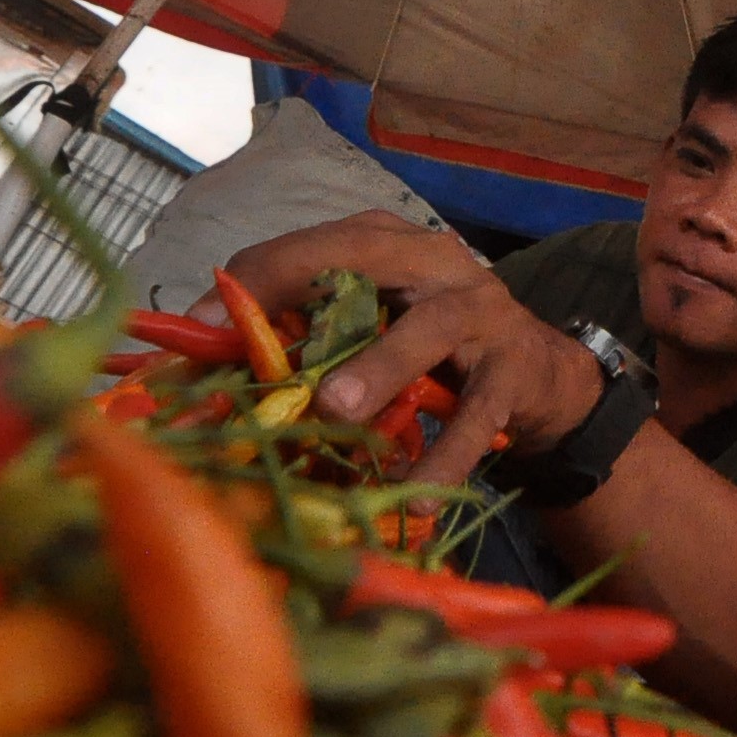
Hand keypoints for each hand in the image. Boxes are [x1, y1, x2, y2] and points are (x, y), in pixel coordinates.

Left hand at [204, 211, 603, 483]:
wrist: (539, 377)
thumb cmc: (431, 351)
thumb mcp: (370, 330)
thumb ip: (305, 337)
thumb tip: (205, 367)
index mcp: (387, 241)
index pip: (310, 246)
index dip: (252, 283)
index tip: (198, 330)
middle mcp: (434, 260)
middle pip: (365, 257)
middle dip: (303, 292)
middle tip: (257, 350)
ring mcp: (481, 309)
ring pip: (429, 329)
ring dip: (380, 368)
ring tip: (336, 411)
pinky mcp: (514, 367)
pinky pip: (477, 412)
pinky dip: (445, 456)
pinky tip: (415, 495)